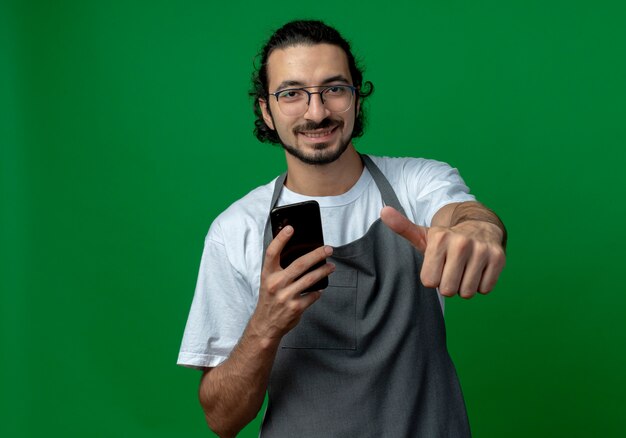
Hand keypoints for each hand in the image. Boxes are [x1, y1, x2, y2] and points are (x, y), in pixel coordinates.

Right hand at [249, 225, 334, 340]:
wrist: (265, 325)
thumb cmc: (269, 300)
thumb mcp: (268, 281)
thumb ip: (279, 268)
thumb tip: (299, 253)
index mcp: (267, 275)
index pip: (272, 253)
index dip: (280, 239)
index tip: (290, 228)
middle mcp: (276, 284)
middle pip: (300, 264)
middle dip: (317, 255)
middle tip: (328, 249)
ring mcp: (286, 296)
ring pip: (310, 279)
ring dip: (323, 271)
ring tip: (331, 266)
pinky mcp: (295, 308)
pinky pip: (312, 295)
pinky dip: (318, 291)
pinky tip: (320, 288)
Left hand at [380, 206, 504, 298]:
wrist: (480, 225)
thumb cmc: (447, 238)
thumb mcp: (424, 234)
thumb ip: (402, 227)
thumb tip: (383, 211)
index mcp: (440, 238)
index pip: (429, 281)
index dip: (432, 277)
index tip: (437, 265)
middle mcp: (461, 242)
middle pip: (448, 290)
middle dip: (448, 285)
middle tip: (451, 269)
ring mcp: (482, 250)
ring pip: (467, 292)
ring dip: (464, 286)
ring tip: (464, 269)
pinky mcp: (498, 258)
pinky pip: (485, 289)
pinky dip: (480, 285)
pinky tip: (478, 269)